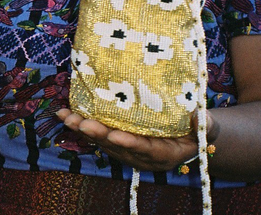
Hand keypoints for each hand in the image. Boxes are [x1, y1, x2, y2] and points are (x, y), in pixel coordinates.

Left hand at [57, 108, 209, 171]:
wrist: (188, 135)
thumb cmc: (197, 128)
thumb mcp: (205, 125)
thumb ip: (202, 123)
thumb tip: (199, 117)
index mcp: (164, 154)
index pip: (145, 149)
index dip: (129, 143)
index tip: (114, 136)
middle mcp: (142, 156)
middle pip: (117, 146)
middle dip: (98, 135)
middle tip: (81, 123)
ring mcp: (128, 149)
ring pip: (102, 141)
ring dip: (83, 130)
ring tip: (66, 117)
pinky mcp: (117, 140)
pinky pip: (97, 134)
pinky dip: (81, 125)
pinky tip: (65, 114)